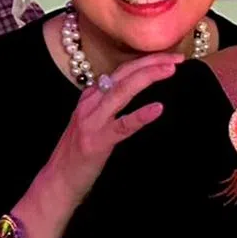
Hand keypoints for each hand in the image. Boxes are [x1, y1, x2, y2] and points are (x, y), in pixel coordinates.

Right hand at [44, 52, 182, 203]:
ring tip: (170, 70)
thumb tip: (136, 91)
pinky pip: (123, 125)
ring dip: (147, 77)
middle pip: (124, 74)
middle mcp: (90, 103)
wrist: (58, 181)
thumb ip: (110, 104)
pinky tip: (158, 109)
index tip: (170, 56)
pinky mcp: (98, 141)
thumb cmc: (80, 153)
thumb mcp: (94, 121)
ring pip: (122, 91)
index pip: (122, 70)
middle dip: (152, 62)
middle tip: (178, 58)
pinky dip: (141, 115)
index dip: (147, 60)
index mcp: (91, 96)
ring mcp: (93, 121)